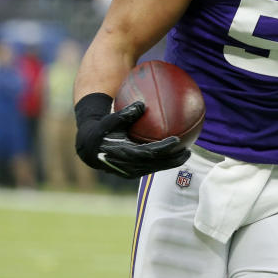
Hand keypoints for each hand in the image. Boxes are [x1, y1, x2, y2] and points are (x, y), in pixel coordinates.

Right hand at [75, 101, 190, 178]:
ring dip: (171, 162)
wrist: (89, 148)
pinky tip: (174, 153)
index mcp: (124, 154)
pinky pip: (151, 167)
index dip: (164, 147)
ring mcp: (130, 172)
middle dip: (173, 159)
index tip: (177, 139)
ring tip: (186, 154)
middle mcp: (128, 166)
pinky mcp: (132, 173)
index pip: (149, 153)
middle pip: (156, 164)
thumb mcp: (109, 121)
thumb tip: (141, 104)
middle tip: (188, 151)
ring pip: (155, 168)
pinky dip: (164, 162)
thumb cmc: (101, 130)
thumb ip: (125, 114)